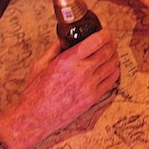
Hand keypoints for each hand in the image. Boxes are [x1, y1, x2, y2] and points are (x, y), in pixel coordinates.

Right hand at [0, 30, 119, 148]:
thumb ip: (56, 48)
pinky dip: (114, 70)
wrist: (34, 117)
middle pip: (108, 51)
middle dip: (112, 43)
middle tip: (110, 40)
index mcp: (68, 60)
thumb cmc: (35, 91)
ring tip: (110, 52)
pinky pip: (112, 80)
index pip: (97, 41)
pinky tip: (110, 67)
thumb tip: (67, 36)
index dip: (106, 33)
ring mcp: (89, 86)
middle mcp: (81, 71)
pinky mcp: (93, 97)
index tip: (105, 30)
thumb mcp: (41, 64)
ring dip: (114, 55)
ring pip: (113, 64)